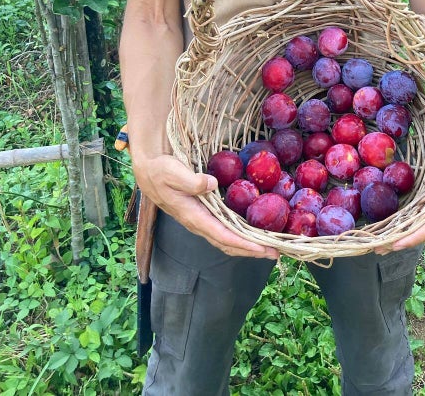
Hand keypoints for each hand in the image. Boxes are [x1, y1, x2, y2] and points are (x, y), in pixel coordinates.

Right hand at [134, 153, 278, 259]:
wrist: (149, 171)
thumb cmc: (160, 171)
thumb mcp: (172, 172)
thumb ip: (190, 180)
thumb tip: (211, 184)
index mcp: (193, 216)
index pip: (222, 235)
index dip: (242, 243)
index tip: (261, 247)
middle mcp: (198, 223)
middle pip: (228, 244)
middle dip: (251, 250)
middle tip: (276, 252)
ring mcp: (201, 221)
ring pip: (227, 240)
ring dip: (248, 245)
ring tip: (269, 247)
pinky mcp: (204, 215)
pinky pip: (224, 231)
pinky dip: (240, 236)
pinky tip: (252, 232)